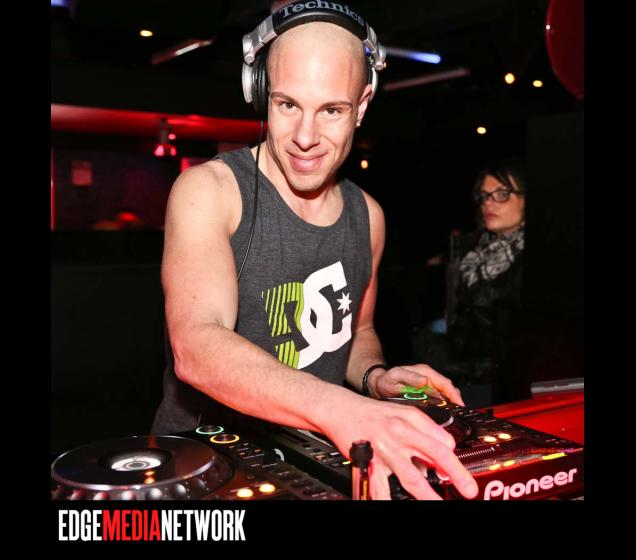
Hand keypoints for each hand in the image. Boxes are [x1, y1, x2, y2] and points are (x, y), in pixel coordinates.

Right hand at [324, 394, 477, 499]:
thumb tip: (436, 453)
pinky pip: (381, 486)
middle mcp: (401, 432)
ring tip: (438, 503)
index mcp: (411, 418)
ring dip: (428, 494)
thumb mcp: (400, 412)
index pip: (442, 439)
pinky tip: (393, 502)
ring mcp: (385, 449)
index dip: (453, 456)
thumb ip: (420, 429)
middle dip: (456, 473)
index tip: (456, 469)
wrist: (340, 409)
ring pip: (412, 475)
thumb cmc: (371, 413)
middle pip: (435, 454)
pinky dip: (387, 498)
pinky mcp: (370, 461)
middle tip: (469, 490)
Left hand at [370, 363, 464, 405]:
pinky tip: (445, 414)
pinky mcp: (426, 393)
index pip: (445, 383)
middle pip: (449, 389)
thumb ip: (410, 377)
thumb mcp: (396, 376)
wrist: (379, 385)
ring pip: (446, 394)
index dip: (453, 394)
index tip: (459, 404)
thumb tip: (425, 380)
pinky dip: (444, 405)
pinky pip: (439, 399)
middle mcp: (429, 378)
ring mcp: (429, 386)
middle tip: (460, 413)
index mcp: (425, 372)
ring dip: (451, 403)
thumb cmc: (387, 380)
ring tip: (454, 415)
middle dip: (456, 400)